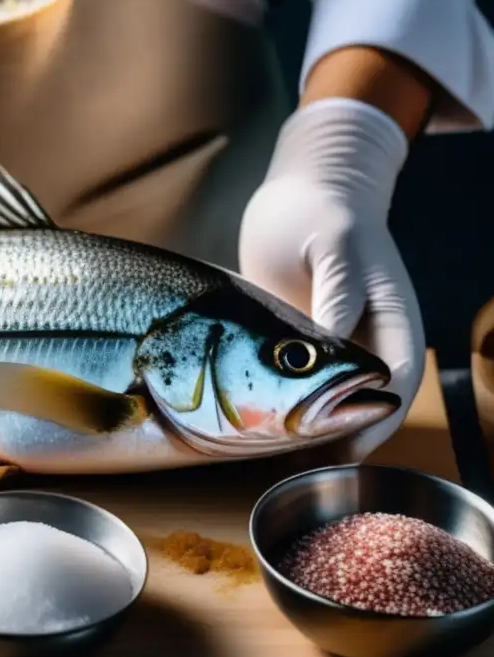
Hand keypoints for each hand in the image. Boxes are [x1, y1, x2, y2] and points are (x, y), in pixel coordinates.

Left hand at [239, 98, 425, 458]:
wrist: (301, 193)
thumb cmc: (325, 209)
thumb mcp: (336, 245)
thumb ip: (339, 293)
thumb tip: (333, 344)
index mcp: (393, 319)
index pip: (396, 384)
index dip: (374, 420)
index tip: (341, 445)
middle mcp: (369, 339)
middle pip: (368, 406)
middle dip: (340, 439)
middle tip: (300, 464)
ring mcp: (337, 346)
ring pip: (335, 404)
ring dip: (312, 431)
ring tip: (277, 457)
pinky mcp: (303, 345)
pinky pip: (300, 388)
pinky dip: (287, 411)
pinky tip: (260, 429)